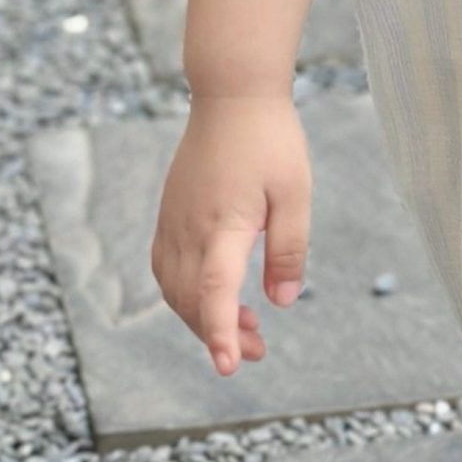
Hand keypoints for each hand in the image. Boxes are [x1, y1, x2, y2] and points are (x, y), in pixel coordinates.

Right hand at [150, 95, 311, 377]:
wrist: (232, 96)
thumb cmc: (271, 141)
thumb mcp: (296, 193)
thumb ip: (288, 250)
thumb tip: (281, 302)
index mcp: (224, 223)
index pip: (215, 291)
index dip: (219, 333)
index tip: (230, 366)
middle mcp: (189, 228)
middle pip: (193, 300)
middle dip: (220, 335)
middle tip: (258, 350)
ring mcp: (173, 222)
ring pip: (175, 290)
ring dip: (202, 317)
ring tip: (243, 327)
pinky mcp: (169, 215)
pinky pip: (166, 269)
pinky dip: (185, 294)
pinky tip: (212, 296)